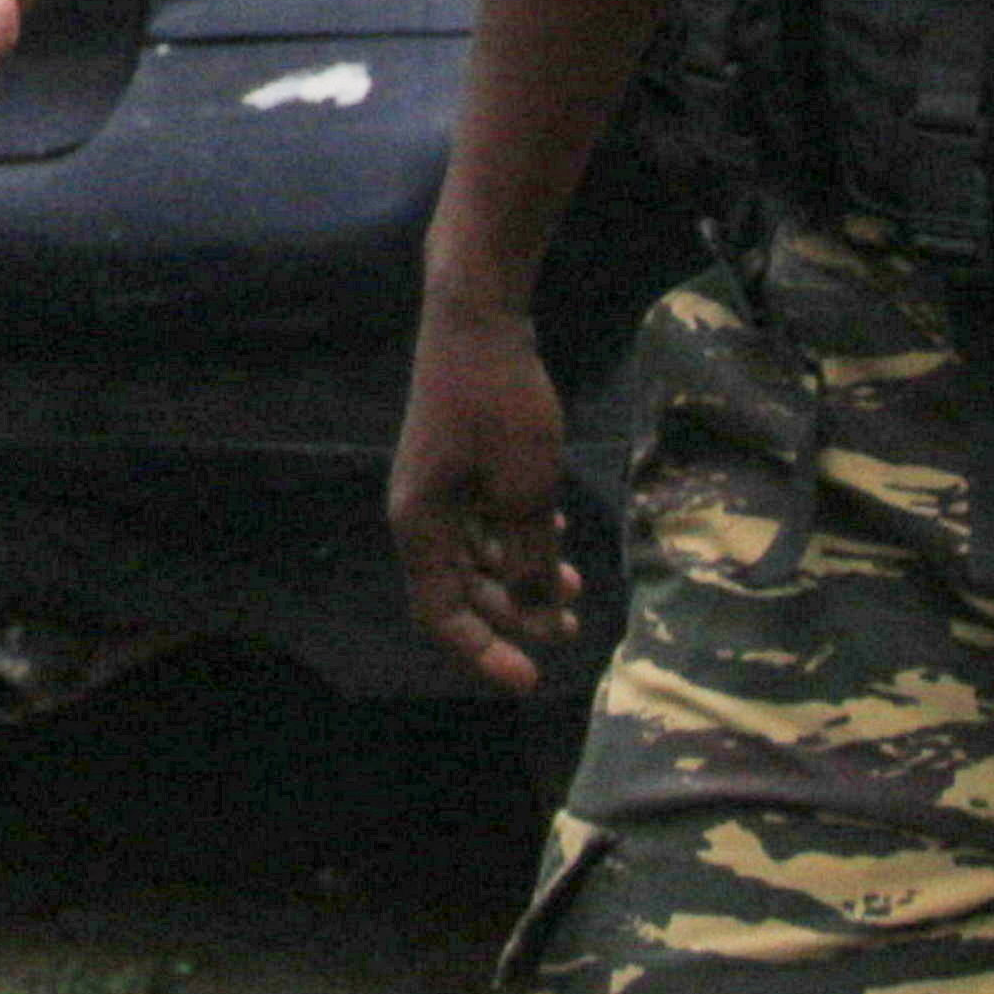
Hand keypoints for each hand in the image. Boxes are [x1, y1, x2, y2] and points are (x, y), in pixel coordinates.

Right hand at [389, 290, 581, 692]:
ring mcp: (435, 483)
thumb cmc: (498, 402)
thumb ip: (531, 558)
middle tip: (569, 626)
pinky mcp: (455, 459)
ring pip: (475, 553)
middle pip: (460, 588)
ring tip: (574, 586)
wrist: (478, 315)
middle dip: (514, 613)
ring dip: (521, 574)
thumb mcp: (527, 490)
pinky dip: (515, 535)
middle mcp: (419, 511)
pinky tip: (556, 530)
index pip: (441, 614)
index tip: (532, 678)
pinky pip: (481, 518)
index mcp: (420, 526)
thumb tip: (538, 613)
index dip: (484, 652)